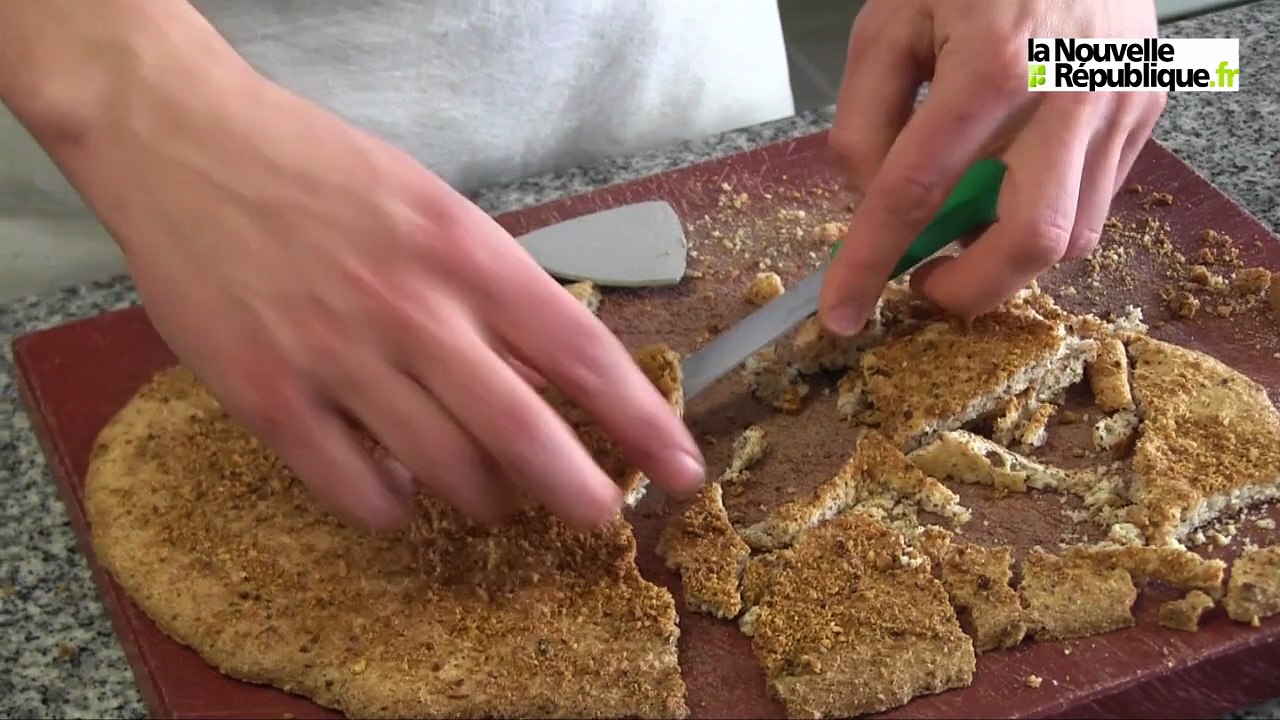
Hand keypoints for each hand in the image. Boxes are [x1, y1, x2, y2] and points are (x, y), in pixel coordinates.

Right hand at [8, 1, 704, 530]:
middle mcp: (412, 308)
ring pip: (444, 469)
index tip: (680, 464)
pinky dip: (392, 507)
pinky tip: (398, 493)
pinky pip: (354, 489)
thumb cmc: (320, 171)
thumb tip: (551, 371)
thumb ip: (492, 291)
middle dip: (578, 488)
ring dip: (484, 499)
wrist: (187, 143)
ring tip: (492, 498)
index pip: (582, 352)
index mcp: (466, 253)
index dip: (641, 420)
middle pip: (522, 428)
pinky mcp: (271, 395)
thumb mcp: (433, 209)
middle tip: (601, 513)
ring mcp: (338, 356)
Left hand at [818, 0, 1165, 334]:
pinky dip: (1046, 215)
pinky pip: (1099, 199)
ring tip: (967, 218)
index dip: (870, 262)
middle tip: (925, 281)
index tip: (842, 312)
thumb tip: (869, 201)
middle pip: (1030, 240)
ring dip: (1010, 253)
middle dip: (969, 288)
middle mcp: (1066, 93)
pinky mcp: (1144, 110)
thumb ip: (865, 120)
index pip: (916, 191)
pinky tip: (1012, 182)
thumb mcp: (890, 23)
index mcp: (991, 65)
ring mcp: (1118, 104)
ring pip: (1074, 233)